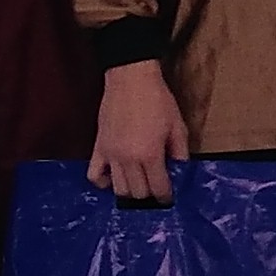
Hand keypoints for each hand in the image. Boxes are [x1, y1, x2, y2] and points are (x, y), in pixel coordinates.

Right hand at [89, 62, 189, 202]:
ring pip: (118, 189)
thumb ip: (180, 151)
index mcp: (150, 155)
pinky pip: (94, 175)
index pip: (158, 188)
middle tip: (155, 189)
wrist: (130, 79)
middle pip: (138, 192)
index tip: (168, 197)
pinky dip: (102, 182)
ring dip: (129, 191)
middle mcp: (128, 159)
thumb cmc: (157, 99)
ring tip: (138, 186)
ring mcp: (111, 155)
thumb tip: (181, 169)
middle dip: (149, 195)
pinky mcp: (98, 147)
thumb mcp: (177, 125)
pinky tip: (113, 179)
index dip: (165, 196)